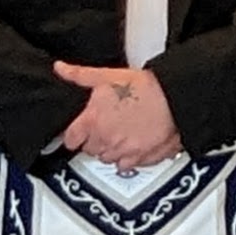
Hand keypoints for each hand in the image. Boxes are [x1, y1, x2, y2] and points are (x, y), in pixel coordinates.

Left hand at [53, 62, 180, 167]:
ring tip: (120, 134)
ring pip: (106, 159)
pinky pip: (125, 166)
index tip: (78, 131)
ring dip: (109, 149)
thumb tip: (61, 69)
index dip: (74, 134)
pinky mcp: (140, 159)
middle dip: (93, 139)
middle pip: (89, 150)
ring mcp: (123, 151)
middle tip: (104, 127)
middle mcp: (105, 140)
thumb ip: (80, 75)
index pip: (70, 140)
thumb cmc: (145, 88)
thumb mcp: (107, 75)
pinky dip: (126, 158)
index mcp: (93, 121)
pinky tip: (132, 144)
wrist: (175, 98)